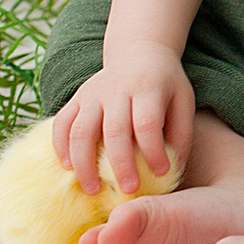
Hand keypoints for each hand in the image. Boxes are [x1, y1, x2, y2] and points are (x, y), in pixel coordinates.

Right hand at [53, 43, 192, 195]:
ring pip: (80, 131)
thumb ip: (180, 134)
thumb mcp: (182, 100)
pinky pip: (61, 125)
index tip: (161, 173)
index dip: (153, 151)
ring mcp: (92, 94)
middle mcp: (117, 90)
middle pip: (114, 131)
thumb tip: (174, 172)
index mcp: (148, 89)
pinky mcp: (76, 99)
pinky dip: (61, 148)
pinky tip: (68, 168)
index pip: (148, 123)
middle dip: (120, 164)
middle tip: (128, 190)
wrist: (139, 53)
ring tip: (92, 190)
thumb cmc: (165, 85)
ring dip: (84, 164)